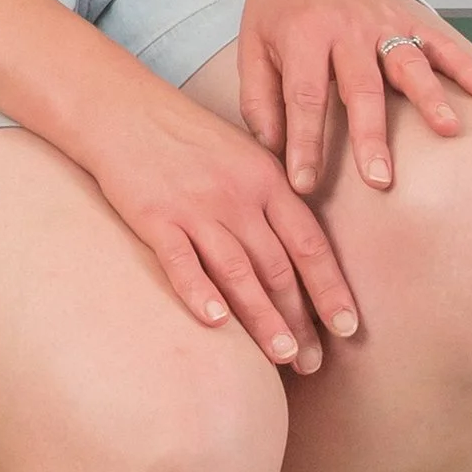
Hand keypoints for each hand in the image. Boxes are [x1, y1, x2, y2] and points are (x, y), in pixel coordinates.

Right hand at [80, 76, 359, 372]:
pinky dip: (200, 292)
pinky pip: (181, 260)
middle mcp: (237, 196)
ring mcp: (195, 207)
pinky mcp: (155, 216)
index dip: (331, 289)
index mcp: (267, 180)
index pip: (309, 243)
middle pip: (278, 267)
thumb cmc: (187, 136)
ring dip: (263, 318)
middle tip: (313, 362)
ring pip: (238, 271)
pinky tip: (216, 323)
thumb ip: (273, 199)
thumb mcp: (244, 154)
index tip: (348, 327)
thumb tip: (303, 253)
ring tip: (282, 357)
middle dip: (300, 319)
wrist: (122, 108)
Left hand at [238, 0, 471, 196]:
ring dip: (429, 98)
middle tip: (379, 180)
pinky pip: (439, 43)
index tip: (305, 183)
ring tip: (447, 130)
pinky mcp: (408, 19)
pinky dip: (464, 66)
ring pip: (408, 64)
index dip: (305, 143)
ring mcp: (383, 23)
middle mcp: (347, 28)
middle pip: (361, 88)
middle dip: (370, 136)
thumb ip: (259, 98)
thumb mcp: (252, 44)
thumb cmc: (279, 4)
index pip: (305, 97)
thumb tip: (272, 151)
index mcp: (303, 35)